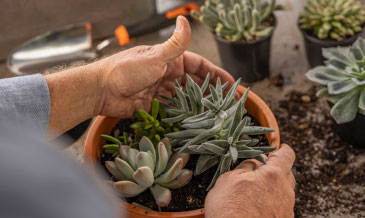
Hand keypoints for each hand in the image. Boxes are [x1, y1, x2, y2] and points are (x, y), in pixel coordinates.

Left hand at [94, 16, 233, 117]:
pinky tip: (195, 121)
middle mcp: (168, 73)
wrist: (101, 90)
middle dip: (211, 92)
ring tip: (216, 115)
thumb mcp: (154, 57)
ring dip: (200, 105)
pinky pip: (174, 109)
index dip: (216, 74)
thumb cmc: (126, 70)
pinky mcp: (155, 103)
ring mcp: (162, 89)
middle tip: (227, 104)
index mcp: (171, 60)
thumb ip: (174, 44)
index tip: (231, 84)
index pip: (200, 65)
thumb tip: (184, 19)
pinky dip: (184, 114)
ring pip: (186, 97)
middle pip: (195, 83)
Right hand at [205, 144, 295, 217]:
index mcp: (273, 175)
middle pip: (287, 174)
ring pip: (283, 192)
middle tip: (259, 172)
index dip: (283, 150)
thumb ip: (244, 167)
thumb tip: (253, 164)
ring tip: (254, 193)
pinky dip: (272, 204)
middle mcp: (285, 192)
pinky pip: (280, 207)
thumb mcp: (228, 180)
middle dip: (276, 170)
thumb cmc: (229, 210)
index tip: (280, 148)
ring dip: (273, 188)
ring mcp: (286, 209)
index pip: (286, 155)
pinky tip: (256, 208)